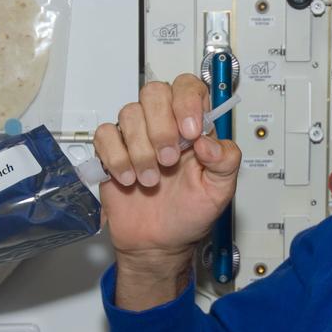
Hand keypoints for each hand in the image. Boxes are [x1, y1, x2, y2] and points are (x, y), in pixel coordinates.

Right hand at [93, 74, 240, 307]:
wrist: (158, 244)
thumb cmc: (189, 215)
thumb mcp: (220, 192)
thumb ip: (226, 162)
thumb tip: (210, 142)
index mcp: (193, 127)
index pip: (190, 87)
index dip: (187, 101)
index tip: (190, 132)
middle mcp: (164, 125)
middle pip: (154, 92)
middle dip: (161, 127)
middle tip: (169, 160)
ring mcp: (136, 136)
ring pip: (129, 113)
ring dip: (140, 150)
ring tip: (151, 180)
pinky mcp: (112, 151)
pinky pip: (105, 134)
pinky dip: (116, 158)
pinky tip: (129, 178)